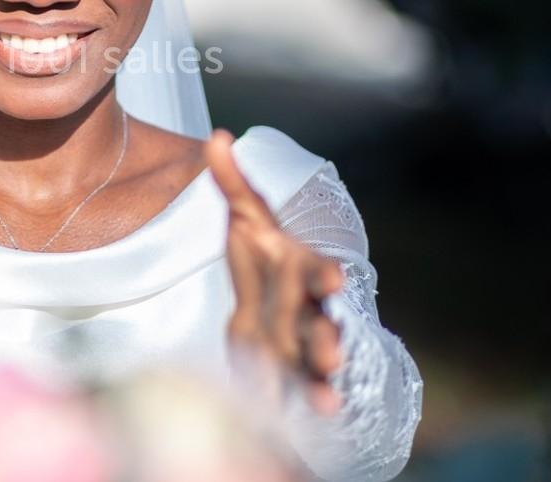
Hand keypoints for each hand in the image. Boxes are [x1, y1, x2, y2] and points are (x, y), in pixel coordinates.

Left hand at [205, 128, 345, 416]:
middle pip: (322, 324)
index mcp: (299, 270)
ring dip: (320, 378)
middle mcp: (309, 310)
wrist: (274, 300)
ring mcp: (303, 344)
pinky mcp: (290, 374)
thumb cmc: (265, 258)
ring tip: (325, 397)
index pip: (314, 272)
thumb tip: (217, 137)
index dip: (323, 278)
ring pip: (316, 362)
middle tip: (333, 352)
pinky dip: (307, 401)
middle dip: (327, 338)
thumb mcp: (248, 219)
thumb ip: (233, 183)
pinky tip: (316, 413)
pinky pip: (300, 389)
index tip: (334, 282)